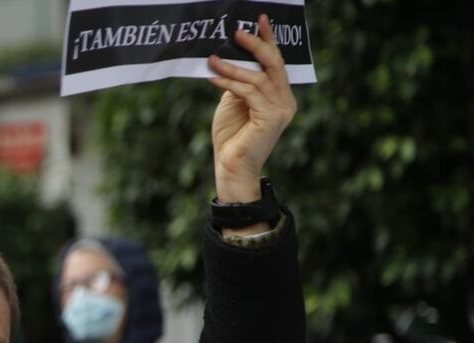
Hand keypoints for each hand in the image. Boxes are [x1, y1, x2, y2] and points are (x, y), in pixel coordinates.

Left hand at [208, 14, 296, 202]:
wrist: (231, 167)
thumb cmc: (231, 137)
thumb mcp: (233, 102)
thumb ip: (238, 83)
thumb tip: (231, 59)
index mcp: (280, 96)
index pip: (276, 63)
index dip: (268, 40)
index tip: (259, 20)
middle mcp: (286, 101)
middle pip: (273, 64)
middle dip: (256, 45)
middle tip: (237, 32)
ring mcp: (281, 109)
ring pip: (257, 78)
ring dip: (232, 67)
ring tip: (212, 59)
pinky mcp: (271, 117)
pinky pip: (248, 92)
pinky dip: (229, 82)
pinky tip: (212, 76)